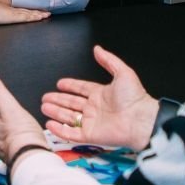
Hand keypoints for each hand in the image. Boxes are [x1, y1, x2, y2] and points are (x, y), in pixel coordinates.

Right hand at [0, 0, 48, 25]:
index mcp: (6, 10)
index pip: (20, 10)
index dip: (28, 10)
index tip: (34, 10)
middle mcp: (12, 10)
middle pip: (27, 11)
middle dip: (37, 11)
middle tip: (46, 11)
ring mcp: (14, 13)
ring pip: (30, 13)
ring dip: (39, 14)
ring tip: (48, 14)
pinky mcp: (15, 17)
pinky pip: (28, 17)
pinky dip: (35, 17)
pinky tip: (42, 17)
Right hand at [40, 45, 156, 150]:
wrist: (140, 119)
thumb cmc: (135, 98)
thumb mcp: (122, 72)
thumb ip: (108, 60)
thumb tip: (98, 49)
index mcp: (101, 94)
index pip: (82, 89)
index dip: (71, 86)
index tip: (60, 83)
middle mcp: (95, 108)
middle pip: (71, 103)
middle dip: (58, 100)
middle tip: (46, 97)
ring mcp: (92, 122)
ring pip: (69, 117)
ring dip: (56, 112)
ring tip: (44, 107)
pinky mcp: (90, 135)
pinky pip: (71, 133)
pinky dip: (59, 130)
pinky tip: (50, 124)